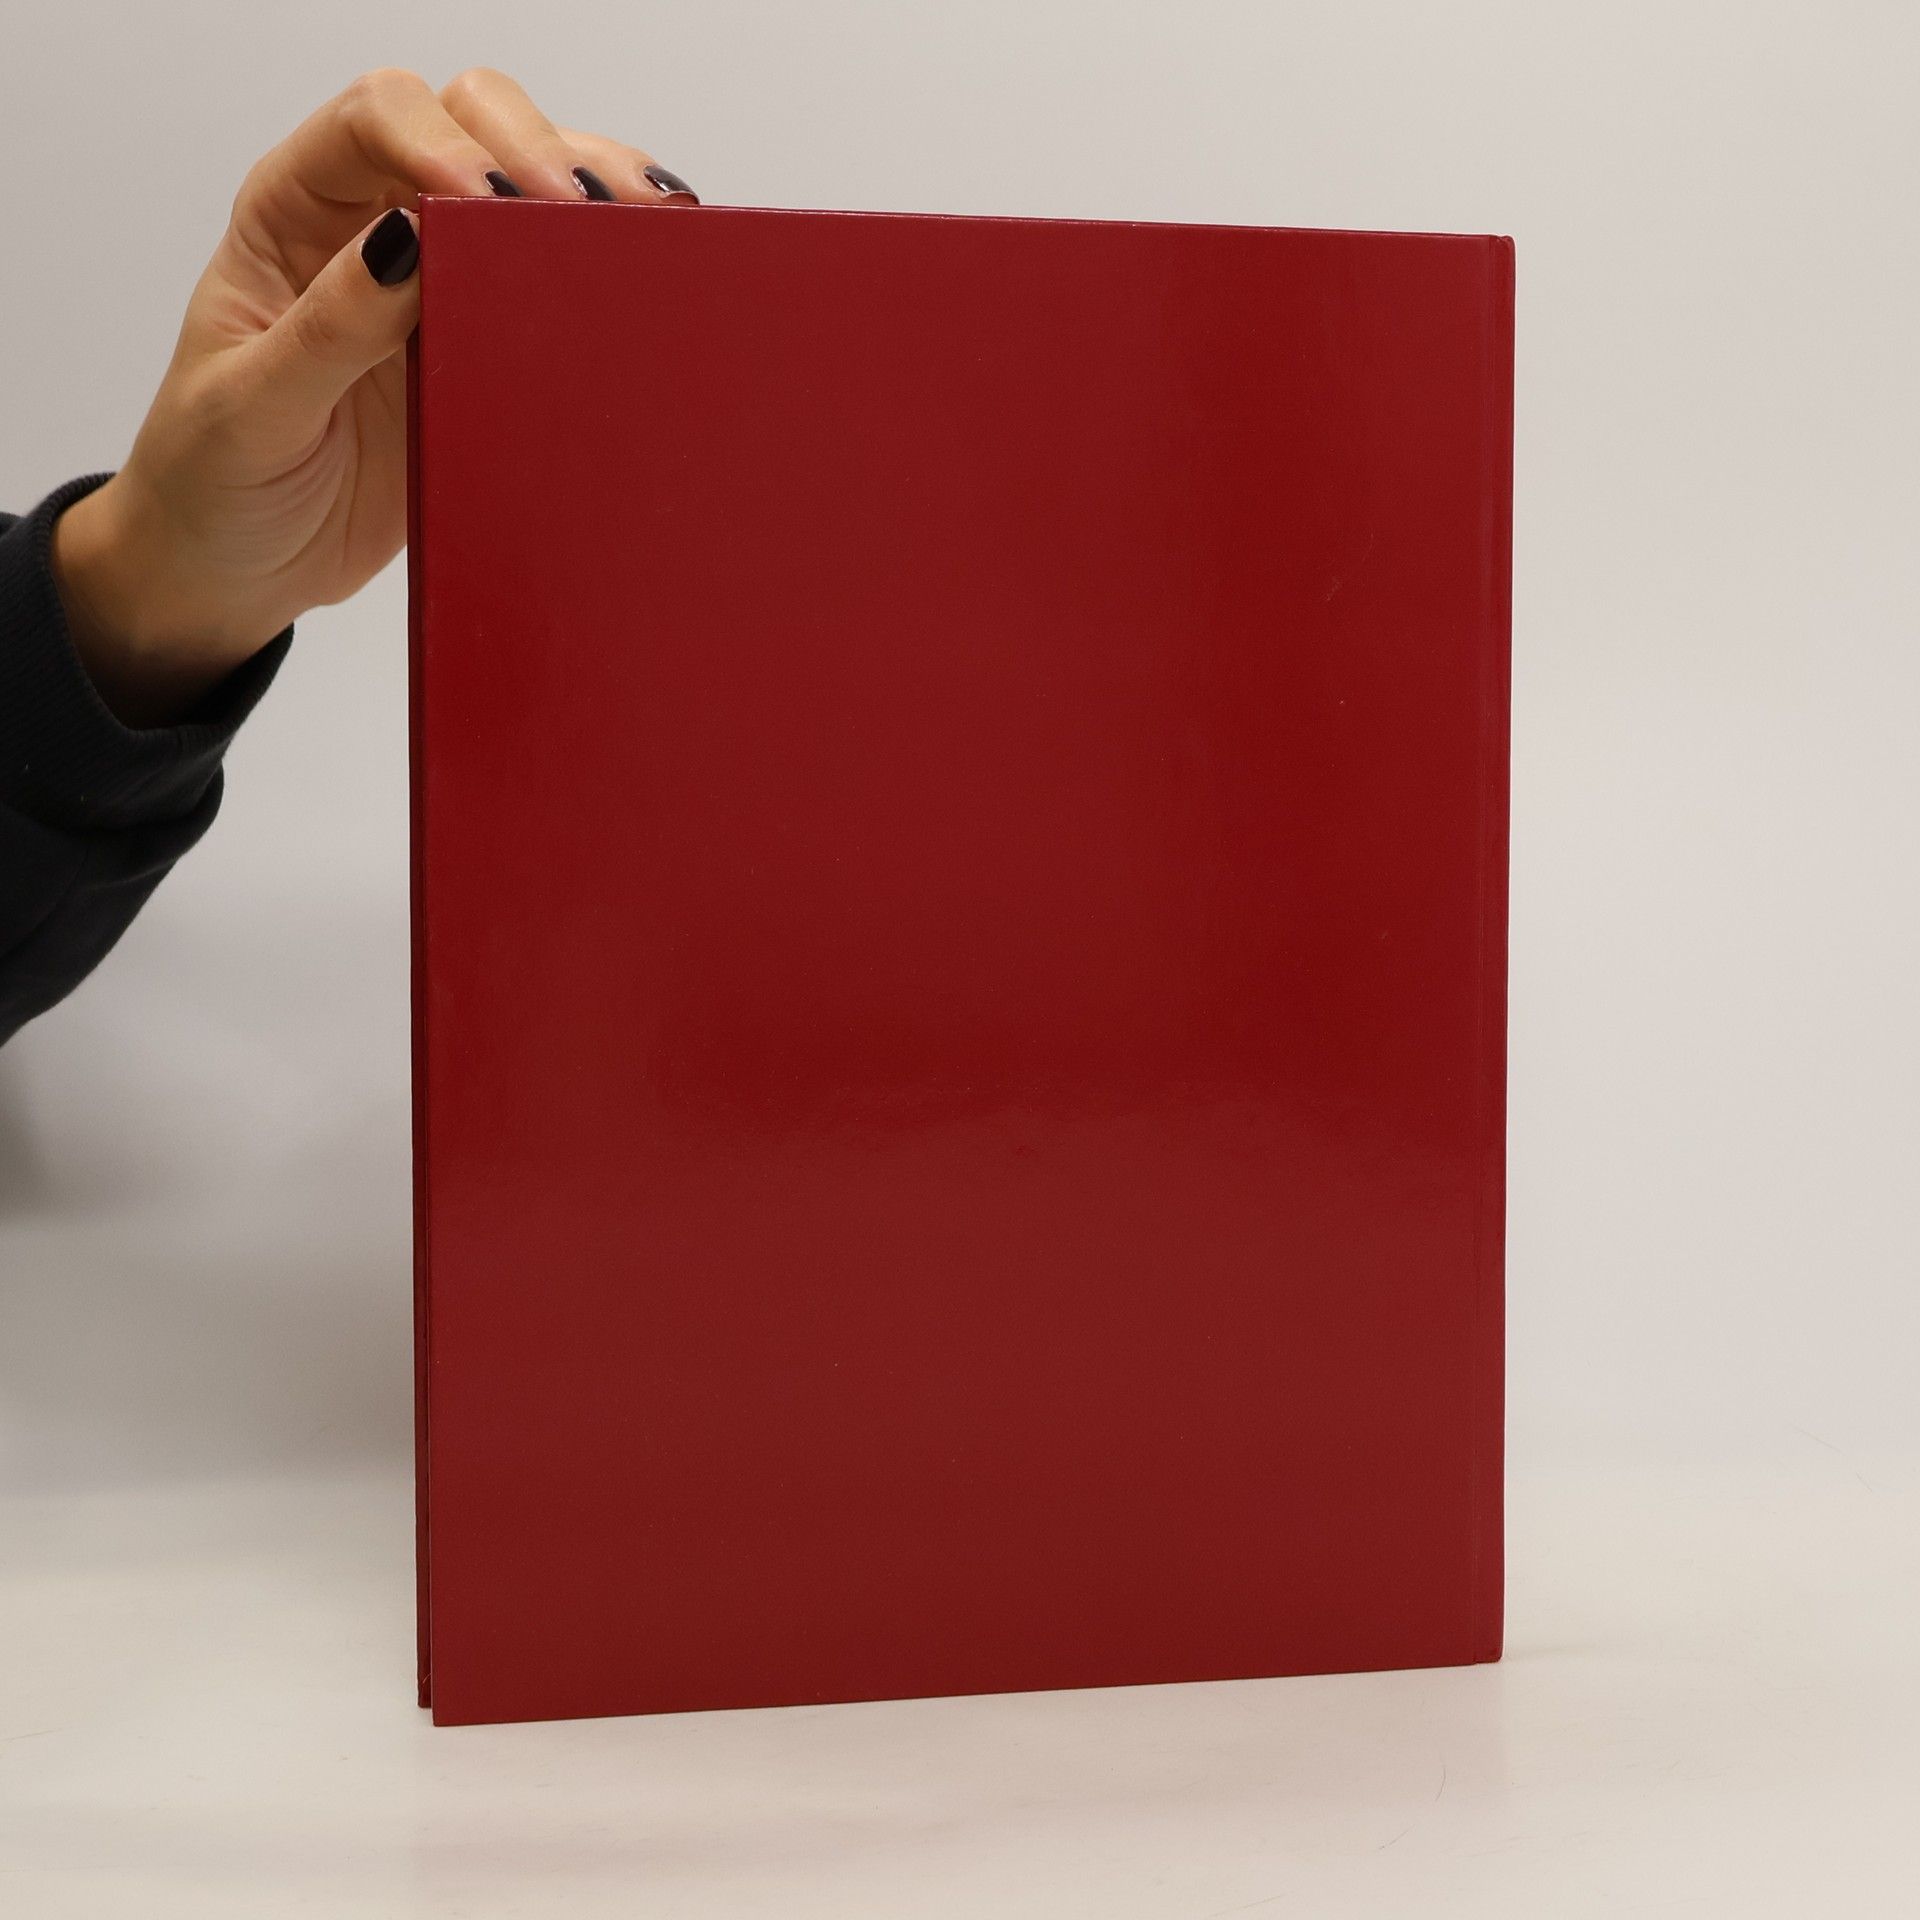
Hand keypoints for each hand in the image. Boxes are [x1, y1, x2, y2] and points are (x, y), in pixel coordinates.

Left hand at [51, 68, 696, 726]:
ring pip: (526, 193)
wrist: (236, 573)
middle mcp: (372, 228)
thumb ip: (330, 326)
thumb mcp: (254, 408)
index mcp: (294, 215)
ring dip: (590, 193)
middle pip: (469, 126)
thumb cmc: (215, 482)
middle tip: (581, 214)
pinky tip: (650, 270)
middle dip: (533, 152)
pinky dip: (605, 270)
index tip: (487, 200)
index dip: (439, 139)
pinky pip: (554, 293)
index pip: (373, 122)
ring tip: (646, 225)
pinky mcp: (487, 357)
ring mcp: (440, 291)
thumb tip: (410, 242)